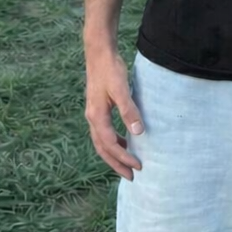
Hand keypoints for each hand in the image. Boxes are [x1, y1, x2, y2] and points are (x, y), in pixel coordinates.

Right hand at [85, 51, 143, 179]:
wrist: (98, 54)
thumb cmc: (110, 70)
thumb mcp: (122, 89)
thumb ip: (129, 110)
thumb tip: (138, 132)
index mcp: (96, 116)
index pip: (111, 145)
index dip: (124, 158)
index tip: (139, 166)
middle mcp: (92, 118)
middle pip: (103, 149)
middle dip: (116, 164)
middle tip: (131, 177)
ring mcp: (93, 114)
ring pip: (101, 142)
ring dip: (114, 155)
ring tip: (128, 163)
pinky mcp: (98, 109)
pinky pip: (104, 133)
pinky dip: (113, 142)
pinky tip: (125, 141)